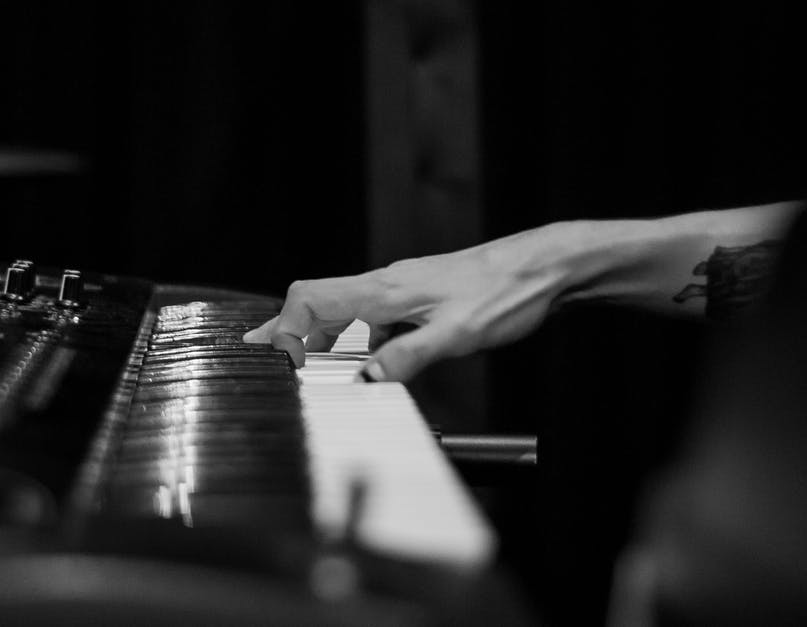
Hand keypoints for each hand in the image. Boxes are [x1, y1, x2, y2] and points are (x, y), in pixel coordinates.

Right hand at [243, 222, 583, 381]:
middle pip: (315, 299)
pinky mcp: (417, 294)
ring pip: (342, 306)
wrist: (543, 267)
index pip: (309, 300)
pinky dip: (355, 335)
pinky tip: (368, 357)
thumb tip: (368, 379)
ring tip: (307, 363)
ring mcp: (400, 286)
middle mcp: (385, 283)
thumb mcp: (458, 335)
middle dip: (286, 328)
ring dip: (320, 333)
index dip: (283, 329)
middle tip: (263, 353)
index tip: (275, 360)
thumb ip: (409, 357)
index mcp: (384, 291)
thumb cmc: (505, 293)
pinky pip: (370, 312)